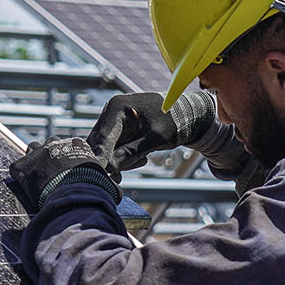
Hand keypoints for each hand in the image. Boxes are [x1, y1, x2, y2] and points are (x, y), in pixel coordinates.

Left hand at [5, 138, 113, 212]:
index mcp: (77, 145)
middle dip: (50, 157)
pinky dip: (20, 176)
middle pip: (50, 145)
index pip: (71, 147)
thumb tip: (116, 194)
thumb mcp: (106, 185)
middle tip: (52, 174)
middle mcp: (56, 143)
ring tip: (37, 178)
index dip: (69, 160)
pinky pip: (17, 168)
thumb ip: (108, 185)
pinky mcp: (23, 165)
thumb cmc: (95, 190)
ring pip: (32, 150)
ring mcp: (37, 152)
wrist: (74, 195)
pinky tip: (25, 187)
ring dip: (34, 161)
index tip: (69, 172)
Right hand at [86, 90, 216, 178]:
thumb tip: (110, 168)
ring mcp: (113, 122)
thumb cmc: (173, 121)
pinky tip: (142, 157)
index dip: (100, 156)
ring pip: (105, 149)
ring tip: (143, 159)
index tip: (99, 172)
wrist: (185, 116)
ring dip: (119, 160)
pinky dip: (124, 158)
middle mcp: (111, 112)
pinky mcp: (117, 131)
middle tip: (119, 177)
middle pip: (99, 143)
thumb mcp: (155, 138)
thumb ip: (131, 152)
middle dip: (110, 160)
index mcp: (117, 107)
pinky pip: (113, 150)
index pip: (103, 136)